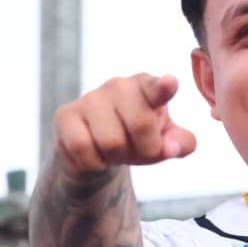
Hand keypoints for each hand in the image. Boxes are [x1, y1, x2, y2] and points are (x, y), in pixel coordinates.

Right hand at [53, 73, 197, 172]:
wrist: (98, 152)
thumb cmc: (138, 139)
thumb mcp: (166, 142)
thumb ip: (181, 143)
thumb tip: (171, 148)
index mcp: (147, 87)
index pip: (157, 87)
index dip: (164, 87)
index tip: (170, 84)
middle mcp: (119, 85)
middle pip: (140, 125)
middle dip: (144, 149)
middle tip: (138, 148)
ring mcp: (90, 97)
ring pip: (111, 142)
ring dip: (117, 157)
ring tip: (114, 149)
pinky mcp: (66, 115)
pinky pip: (83, 150)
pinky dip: (93, 163)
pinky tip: (94, 153)